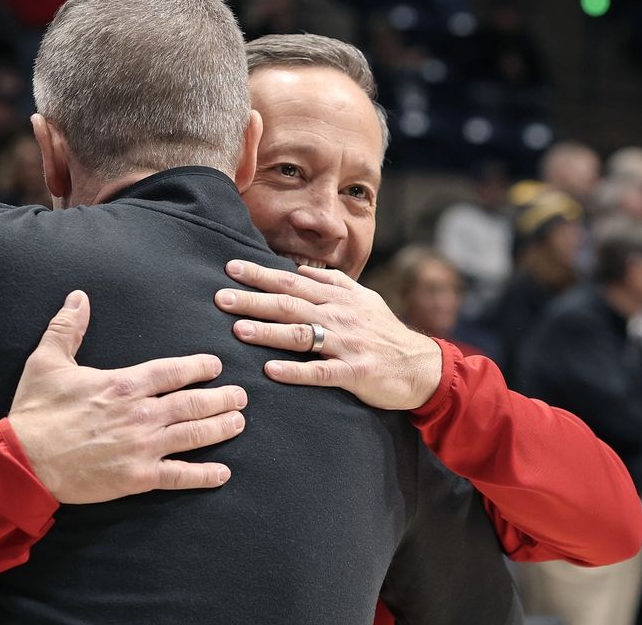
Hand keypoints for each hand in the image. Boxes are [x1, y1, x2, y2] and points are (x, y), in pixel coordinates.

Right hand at [8, 291, 247, 504]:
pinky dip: (204, 475)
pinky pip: (179, 476)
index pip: (172, 371)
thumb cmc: (35, 412)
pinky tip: (223, 473)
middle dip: (221, 398)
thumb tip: (78, 297)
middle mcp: (140, 414)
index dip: (198, 367)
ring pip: (193, 435)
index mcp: (123, 384)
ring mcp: (142, 447)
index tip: (215, 365)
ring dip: (220, 428)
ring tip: (239, 422)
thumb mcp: (46, 362)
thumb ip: (67, 328)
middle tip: (240, 396)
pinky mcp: (137, 477)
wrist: (22, 463)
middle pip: (192, 402)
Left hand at [214, 260, 442, 410]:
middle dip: (253, 299)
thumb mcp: (363, 298)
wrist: (421, 366)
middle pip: (290, 304)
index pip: (292, 282)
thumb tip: (301, 270)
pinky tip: (271, 371)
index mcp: (338, 298)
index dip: (261, 275)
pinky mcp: (354, 373)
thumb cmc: (385, 332)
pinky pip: (321, 372)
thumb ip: (332, 282)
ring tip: (239, 330)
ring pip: (302, 335)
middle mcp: (339, 316)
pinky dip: (295, 371)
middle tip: (221, 297)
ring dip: (269, 332)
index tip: (231, 267)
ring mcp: (347, 344)